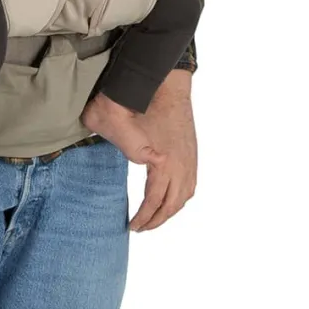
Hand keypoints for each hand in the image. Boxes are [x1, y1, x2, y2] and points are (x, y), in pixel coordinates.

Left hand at [127, 69, 196, 231]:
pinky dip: (181, 196)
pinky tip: (171, 198)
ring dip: (171, 210)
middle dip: (157, 219)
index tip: (132, 226)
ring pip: (186, 194)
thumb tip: (140, 162)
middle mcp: (182, 162)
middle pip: (174, 203)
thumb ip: (127, 146)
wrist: (166, 80)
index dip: (144, 216)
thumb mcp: (117, 121)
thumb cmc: (137, 99)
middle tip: (141, 227)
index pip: (155, 199)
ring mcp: (189, 156)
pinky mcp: (191, 149)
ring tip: (155, 217)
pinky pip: (191, 181)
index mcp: (165, 160)